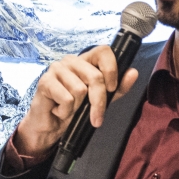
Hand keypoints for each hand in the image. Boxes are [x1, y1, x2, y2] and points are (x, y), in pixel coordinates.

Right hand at [11, 46, 137, 160]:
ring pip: (80, 89)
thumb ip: (117, 88)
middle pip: (95, 76)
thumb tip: (133, 72)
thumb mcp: (100, 101)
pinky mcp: (45, 81)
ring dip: (77, 107)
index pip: (104, 51)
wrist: (50, 127)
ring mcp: (56, 68)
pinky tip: (58, 110)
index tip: (112, 89)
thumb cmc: (73, 110)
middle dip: (98, 102)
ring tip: (69, 109)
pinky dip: (65, 111)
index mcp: (85, 61)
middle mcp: (71, 60)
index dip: (111, 70)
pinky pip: (66, 98)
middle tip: (95, 118)